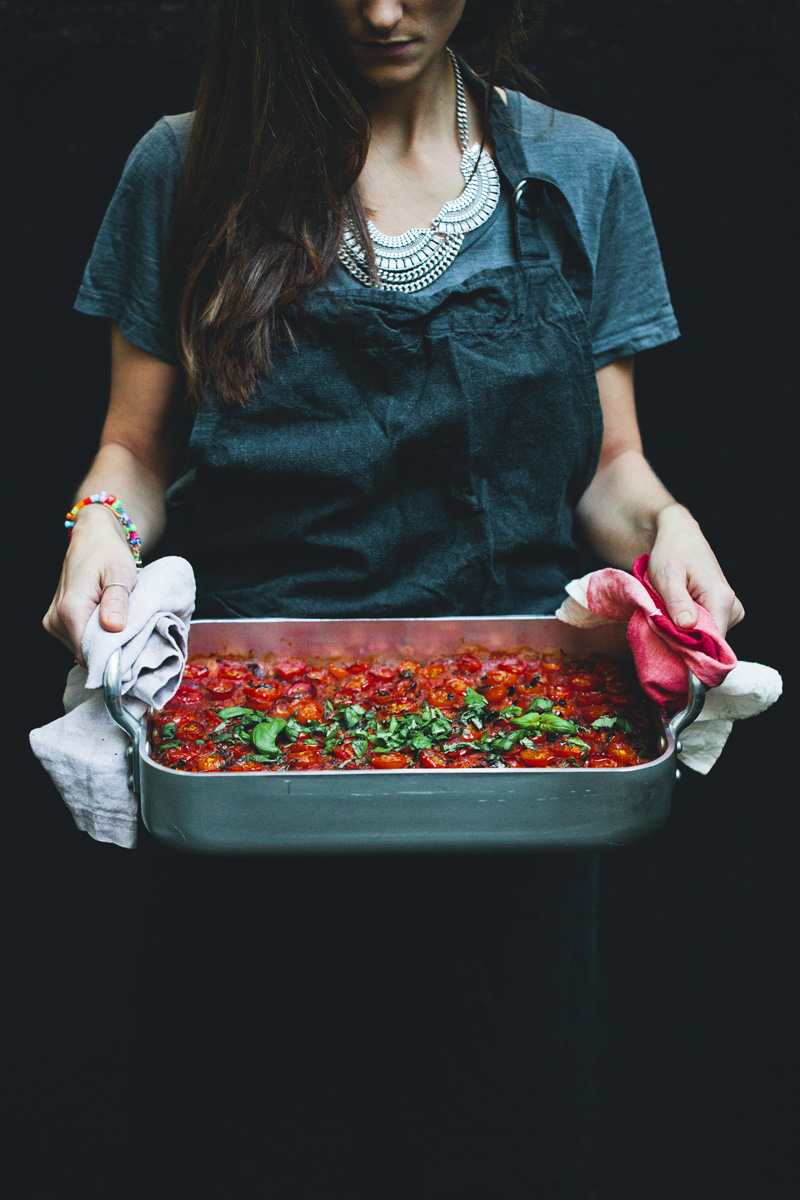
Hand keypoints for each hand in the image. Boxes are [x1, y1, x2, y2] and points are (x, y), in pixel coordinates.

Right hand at [43, 505, 138, 664]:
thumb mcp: (120, 574)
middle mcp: (56, 619)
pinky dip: (95, 635)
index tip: (131, 652)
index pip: (88, 654)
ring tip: (117, 619)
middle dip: (109, 649)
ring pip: (82, 649)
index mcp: (71, 609)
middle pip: (86, 654)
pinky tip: (106, 620)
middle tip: (130, 630)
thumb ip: (116, 602)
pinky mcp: (56, 622)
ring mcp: (53, 621)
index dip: (111, 658)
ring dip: (103, 641)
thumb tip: (113, 627)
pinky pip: (79, 640)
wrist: (92, 537)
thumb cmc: (108, 552)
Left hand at [648, 504, 744, 634]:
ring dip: (684, 631)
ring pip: (706, 638)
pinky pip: (706, 630)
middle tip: (662, 622)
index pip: (713, 643)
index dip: (690, 650)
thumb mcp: (667, 576)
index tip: (668, 644)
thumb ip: (677, 602)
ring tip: (669, 610)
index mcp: (721, 599)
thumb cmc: (672, 552)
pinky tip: (677, 611)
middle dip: (684, 640)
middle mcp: (732, 608)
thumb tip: (687, 627)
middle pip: (709, 642)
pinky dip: (689, 626)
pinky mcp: (723, 612)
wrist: (680, 536)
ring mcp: (731, 611)